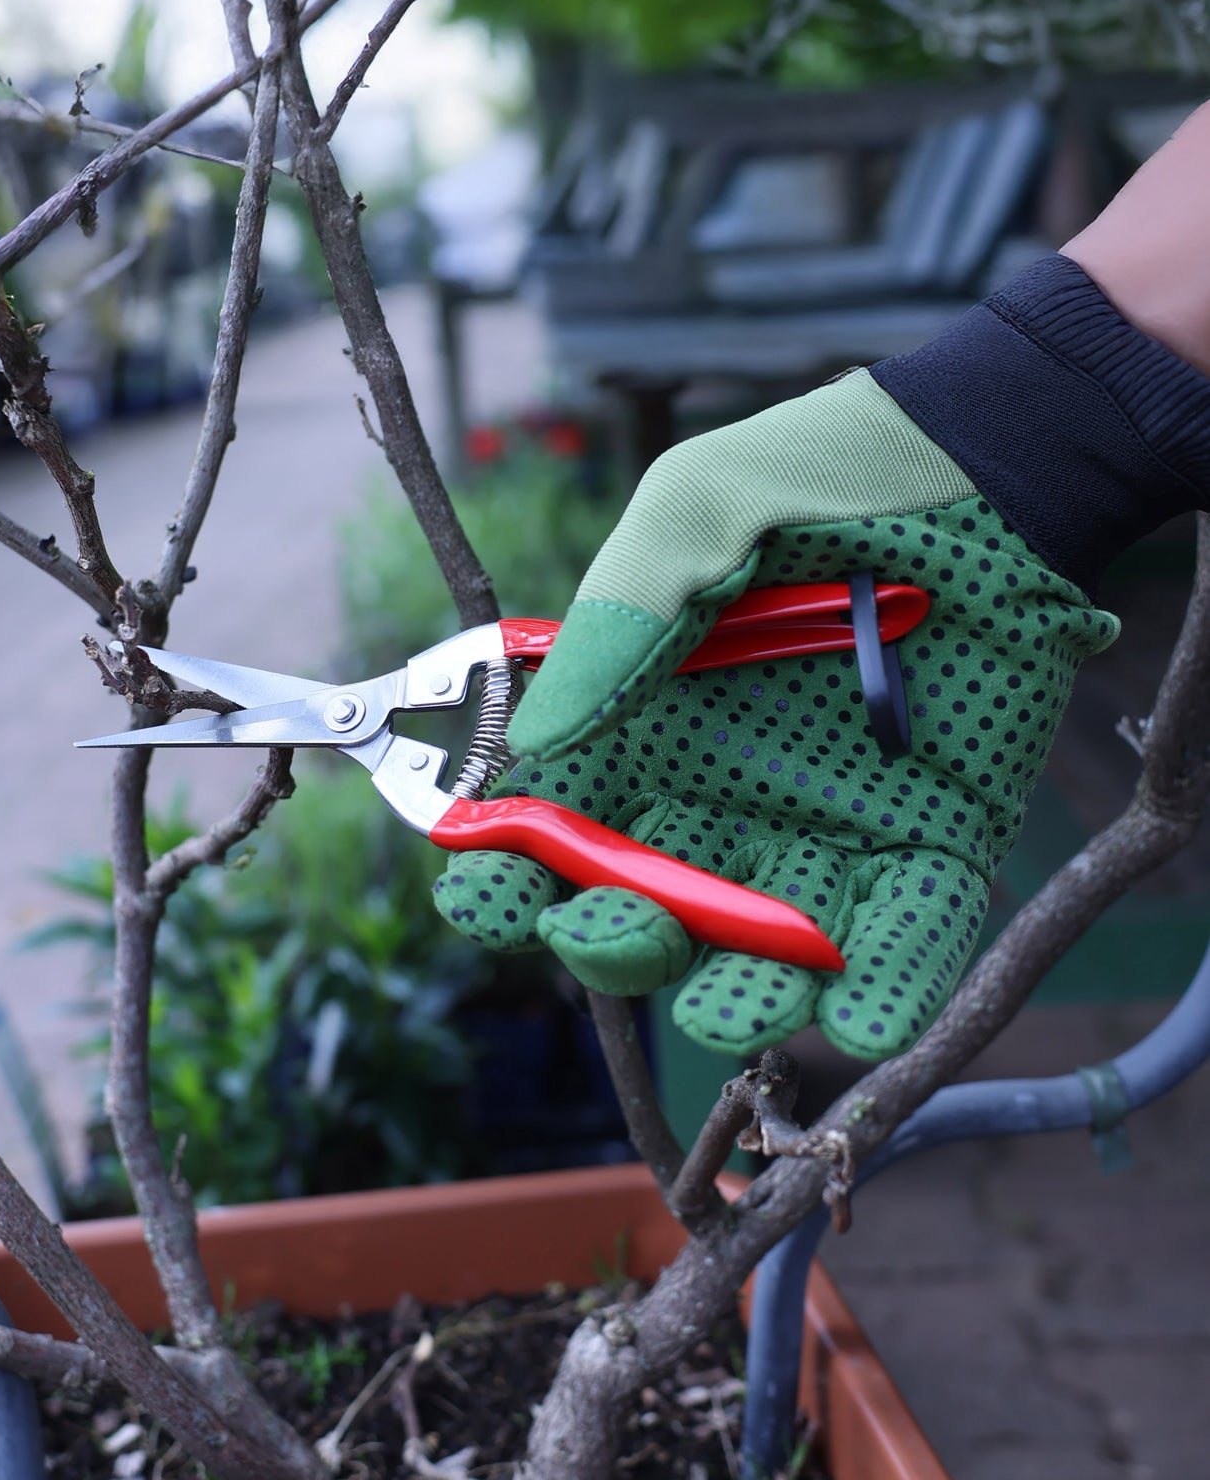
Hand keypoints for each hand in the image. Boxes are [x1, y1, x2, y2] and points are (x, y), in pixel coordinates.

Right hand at [433, 370, 1116, 1060]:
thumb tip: (535, 748)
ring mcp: (824, 834)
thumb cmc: (823, 472)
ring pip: (760, 959)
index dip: (504, 877)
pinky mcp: (933, 847)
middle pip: (640, 916)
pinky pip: (904, 945)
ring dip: (736, 1004)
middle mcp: (717, 801)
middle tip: (611, 924)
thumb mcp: (695, 514)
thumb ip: (615, 626)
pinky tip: (855, 1016)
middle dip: (611, 945)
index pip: (549, 829)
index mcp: (640, 730)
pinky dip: (883, 999)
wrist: (990, 463)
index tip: (489, 894)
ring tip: (735, 1007)